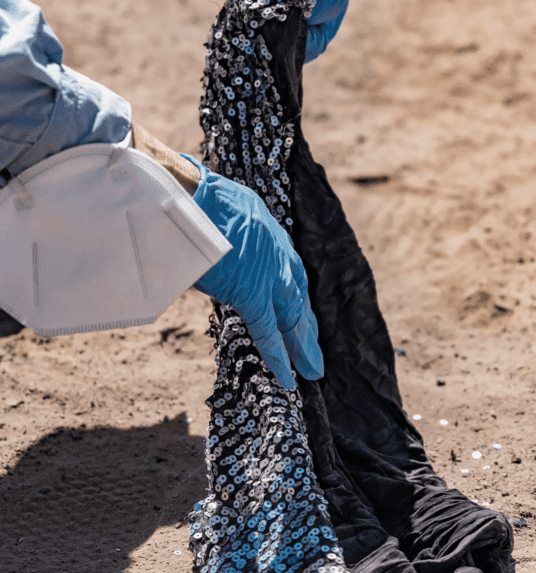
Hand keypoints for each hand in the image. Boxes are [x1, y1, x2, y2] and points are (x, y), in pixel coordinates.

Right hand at [181, 155, 323, 390]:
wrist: (184, 195)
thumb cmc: (187, 198)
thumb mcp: (216, 212)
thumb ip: (222, 236)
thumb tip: (204, 249)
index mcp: (267, 229)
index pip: (288, 270)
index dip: (293, 295)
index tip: (300, 314)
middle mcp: (276, 250)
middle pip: (296, 295)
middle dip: (305, 325)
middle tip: (314, 352)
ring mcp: (268, 272)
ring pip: (291, 315)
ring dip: (301, 343)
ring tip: (311, 369)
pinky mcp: (252, 292)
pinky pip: (268, 330)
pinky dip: (278, 355)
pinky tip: (288, 376)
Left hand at [230, 0, 347, 61]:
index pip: (328, 6)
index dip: (307, 4)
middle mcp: (325, 19)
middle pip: (314, 38)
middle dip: (288, 29)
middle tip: (264, 17)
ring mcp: (306, 36)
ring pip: (294, 52)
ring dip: (274, 41)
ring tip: (256, 25)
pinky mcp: (286, 45)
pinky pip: (278, 55)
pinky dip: (264, 46)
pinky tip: (250, 32)